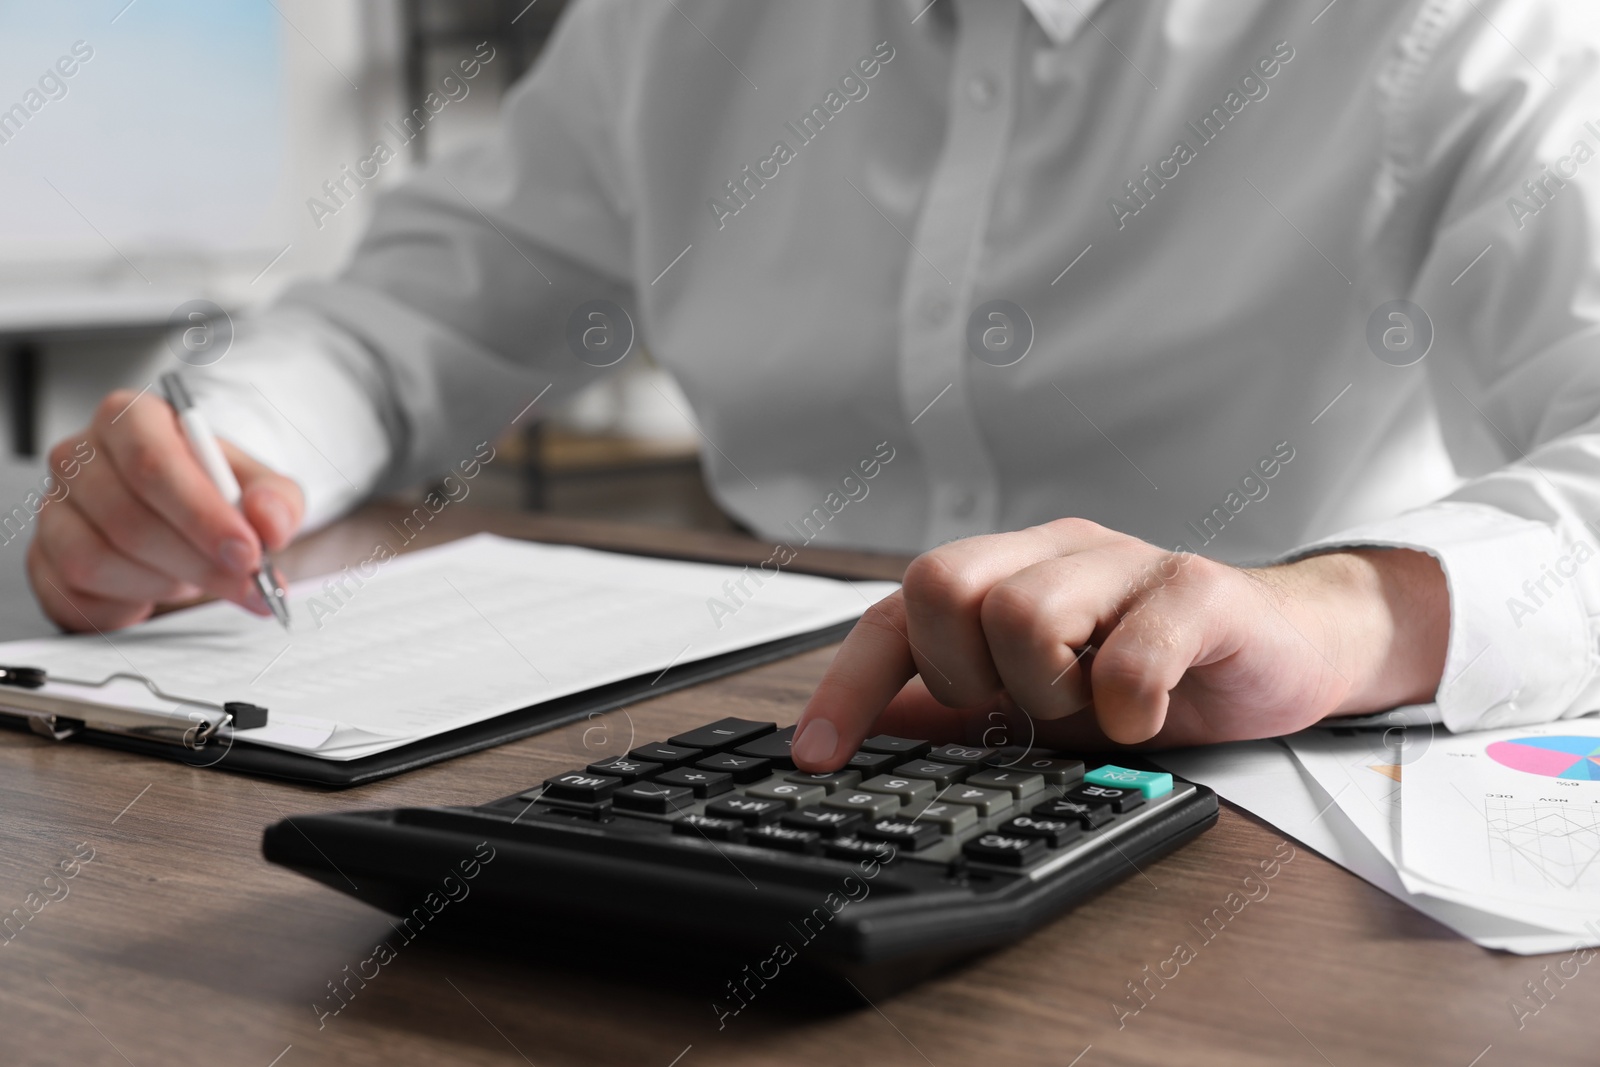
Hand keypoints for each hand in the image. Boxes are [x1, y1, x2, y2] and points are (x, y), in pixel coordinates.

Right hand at [27, 388, 304, 631]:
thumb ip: (276, 500)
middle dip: (198, 562)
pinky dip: (130, 605)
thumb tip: (270, 523)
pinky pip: (78, 596)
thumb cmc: (212, 492)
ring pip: (97, 560)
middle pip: (128, 519)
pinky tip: (158, 591)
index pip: (152, 465)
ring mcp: (54, 510)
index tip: (249, 552)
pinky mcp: (42, 560)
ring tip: (196, 576)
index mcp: (130, 419)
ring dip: (164, 582)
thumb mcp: (258, 486)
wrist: (182, 520)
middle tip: (245, 583)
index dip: (202, 515)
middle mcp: (79, 458)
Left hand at [790, 518, 1448, 769]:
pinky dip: (1127, 703)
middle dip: (963, 673)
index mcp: (1009, 572)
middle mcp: (1055, 551)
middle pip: (941, 583)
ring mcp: (1126, 561)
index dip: (850, 682)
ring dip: (1049, 693)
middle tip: (1021, 709)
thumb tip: (871, 728)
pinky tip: (1145, 716)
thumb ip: (962, 708)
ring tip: (1094, 709)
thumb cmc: (1160, 669)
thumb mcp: (1045, 700)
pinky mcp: (1198, 587)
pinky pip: (1129, 648)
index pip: (897, 611)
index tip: (819, 754)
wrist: (1288, 651)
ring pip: (1022, 613)